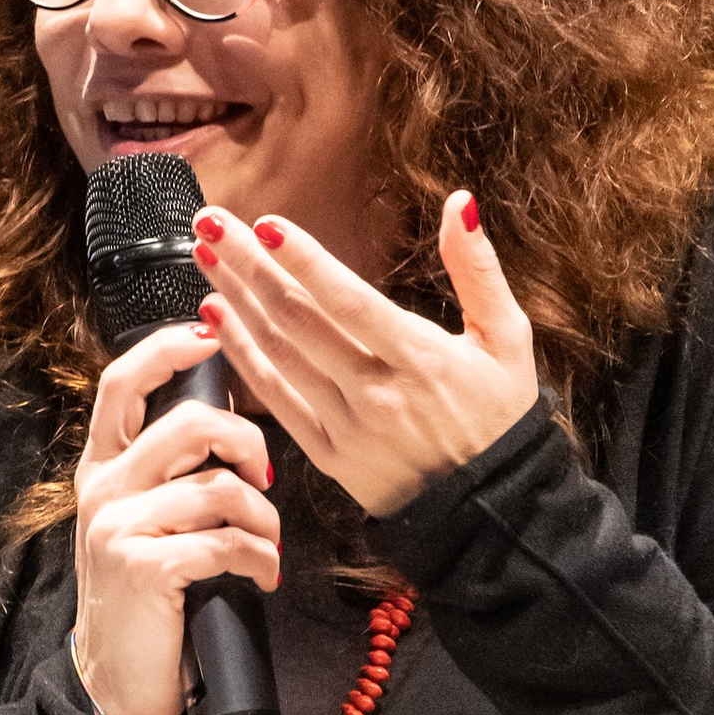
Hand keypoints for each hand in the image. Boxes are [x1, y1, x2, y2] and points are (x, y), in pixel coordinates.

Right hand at [70, 315, 281, 714]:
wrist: (118, 681)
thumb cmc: (149, 599)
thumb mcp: (147, 523)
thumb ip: (171, 474)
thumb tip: (231, 424)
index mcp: (102, 468)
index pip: (122, 384)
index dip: (167, 349)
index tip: (210, 336)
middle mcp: (103, 488)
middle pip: (189, 425)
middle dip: (248, 445)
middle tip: (266, 478)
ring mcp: (117, 525)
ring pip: (219, 489)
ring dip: (264, 521)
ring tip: (267, 549)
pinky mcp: (143, 565)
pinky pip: (226, 541)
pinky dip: (260, 560)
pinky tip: (263, 578)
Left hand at [189, 190, 538, 518]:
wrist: (488, 512)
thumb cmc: (499, 418)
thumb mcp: (508, 339)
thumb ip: (479, 270)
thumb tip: (462, 203)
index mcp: (421, 359)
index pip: (350, 302)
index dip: (305, 262)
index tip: (266, 224)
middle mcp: (377, 394)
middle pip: (300, 321)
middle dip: (250, 267)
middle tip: (211, 224)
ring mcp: (347, 428)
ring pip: (279, 357)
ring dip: (236, 304)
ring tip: (205, 258)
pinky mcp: (328, 457)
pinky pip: (275, 401)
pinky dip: (242, 357)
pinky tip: (214, 319)